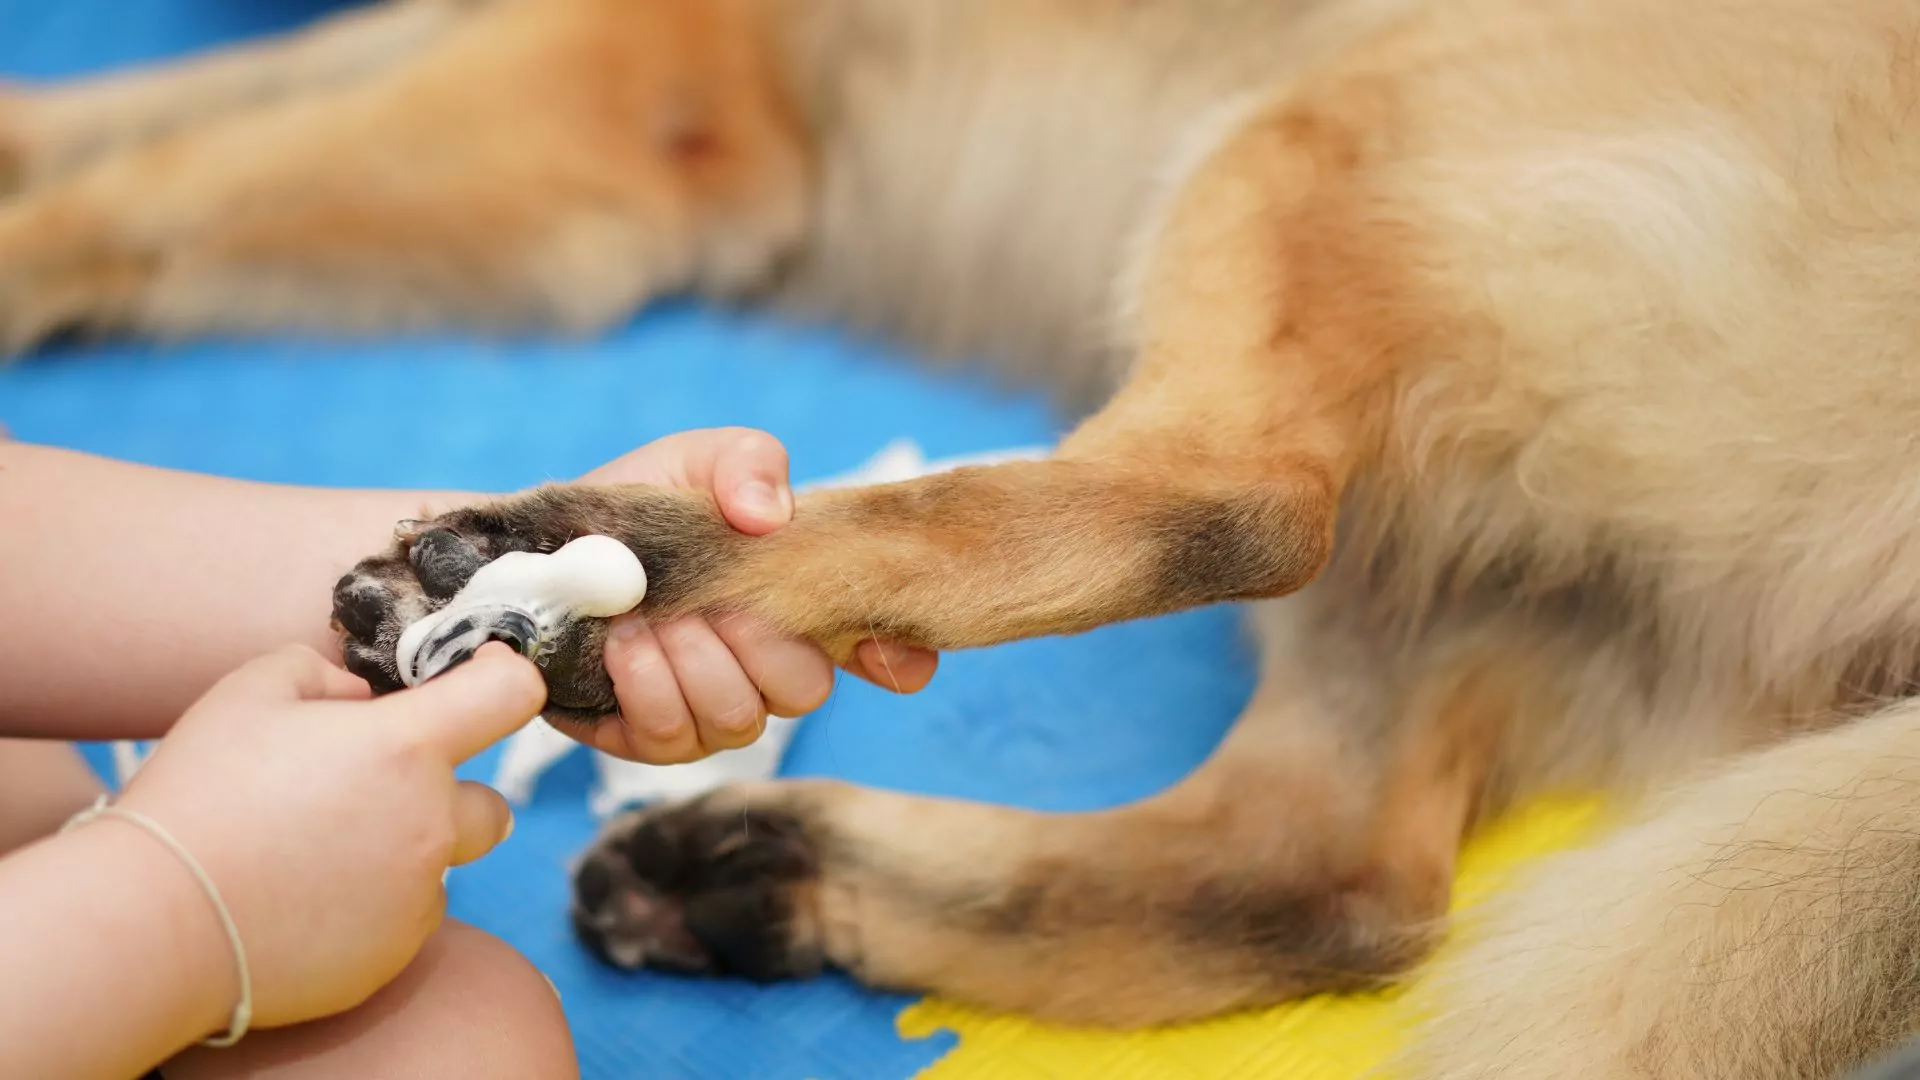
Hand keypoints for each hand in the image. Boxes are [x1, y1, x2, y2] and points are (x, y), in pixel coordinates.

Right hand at [113, 643, 542, 1029]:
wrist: (151, 921)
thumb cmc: (198, 797)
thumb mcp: (247, 694)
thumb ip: (320, 674)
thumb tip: (358, 697)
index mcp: (407, 748)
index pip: (512, 694)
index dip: (504, 677)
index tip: (481, 676)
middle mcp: (431, 824)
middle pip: (491, 805)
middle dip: (450, 794)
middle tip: (376, 793)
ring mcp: (417, 898)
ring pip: (437, 869)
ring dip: (401, 855)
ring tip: (314, 854)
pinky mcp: (391, 957)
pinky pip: (402, 922)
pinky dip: (370, 908)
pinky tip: (303, 902)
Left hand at [575, 428, 938, 763]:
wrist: (541, 551)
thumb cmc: (636, 510)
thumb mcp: (694, 461)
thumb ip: (747, 464)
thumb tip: (768, 513)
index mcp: (803, 606)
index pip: (888, 652)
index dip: (896, 656)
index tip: (871, 646)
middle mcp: (771, 670)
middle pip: (805, 690)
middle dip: (752, 640)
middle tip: (703, 600)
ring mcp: (716, 711)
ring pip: (740, 719)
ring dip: (689, 661)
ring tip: (643, 617)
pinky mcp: (653, 740)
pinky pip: (673, 739)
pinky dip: (647, 685)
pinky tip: (619, 643)